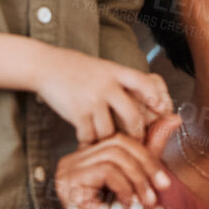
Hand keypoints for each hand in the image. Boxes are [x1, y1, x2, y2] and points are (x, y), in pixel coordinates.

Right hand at [36, 51, 173, 143]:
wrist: (46, 66)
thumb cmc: (76, 68)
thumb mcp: (103, 68)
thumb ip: (121, 81)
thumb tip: (148, 99)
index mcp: (115, 72)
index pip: (143, 82)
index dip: (156, 97)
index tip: (162, 109)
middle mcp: (107, 85)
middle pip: (132, 117)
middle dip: (136, 134)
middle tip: (136, 142)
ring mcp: (92, 99)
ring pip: (110, 132)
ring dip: (106, 139)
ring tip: (102, 139)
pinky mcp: (77, 113)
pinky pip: (90, 136)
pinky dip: (87, 141)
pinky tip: (85, 139)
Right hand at [55, 115, 179, 208]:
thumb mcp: (139, 179)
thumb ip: (151, 149)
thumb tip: (174, 118)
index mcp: (85, 157)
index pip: (119, 139)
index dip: (146, 155)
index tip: (164, 180)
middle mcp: (71, 161)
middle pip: (117, 144)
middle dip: (145, 165)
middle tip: (161, 188)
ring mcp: (67, 171)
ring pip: (113, 156)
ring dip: (138, 179)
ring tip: (145, 202)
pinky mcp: (69, 183)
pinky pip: (106, 170)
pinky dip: (125, 187)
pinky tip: (129, 205)